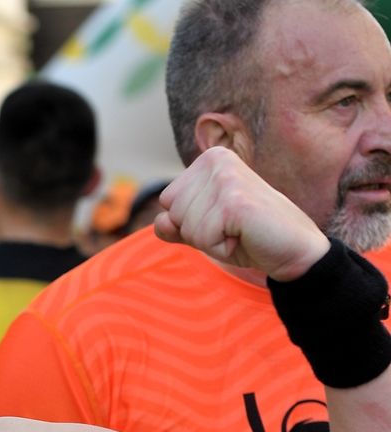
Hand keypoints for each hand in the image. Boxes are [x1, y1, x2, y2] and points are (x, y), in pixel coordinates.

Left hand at [154, 146, 329, 280]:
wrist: (294, 249)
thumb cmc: (248, 236)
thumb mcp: (203, 228)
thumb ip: (175, 224)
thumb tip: (161, 222)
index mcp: (210, 158)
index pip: (167, 201)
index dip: (191, 221)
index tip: (223, 218)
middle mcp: (217, 160)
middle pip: (173, 214)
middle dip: (199, 232)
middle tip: (234, 227)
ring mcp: (227, 179)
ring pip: (186, 228)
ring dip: (211, 241)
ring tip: (240, 231)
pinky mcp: (235, 201)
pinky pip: (203, 239)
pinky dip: (221, 248)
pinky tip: (245, 237)